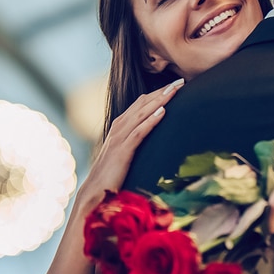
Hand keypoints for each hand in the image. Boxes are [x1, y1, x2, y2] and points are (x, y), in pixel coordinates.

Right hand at [77, 79, 183, 208]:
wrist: (93, 192)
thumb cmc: (111, 175)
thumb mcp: (125, 155)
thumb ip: (134, 144)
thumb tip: (150, 139)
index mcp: (120, 127)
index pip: (140, 104)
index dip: (157, 94)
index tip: (175, 85)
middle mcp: (119, 128)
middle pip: (143, 104)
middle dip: (162, 91)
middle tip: (180, 81)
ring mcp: (119, 139)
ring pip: (142, 114)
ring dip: (160, 100)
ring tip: (176, 90)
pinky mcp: (122, 151)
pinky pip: (139, 133)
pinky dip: (151, 121)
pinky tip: (163, 112)